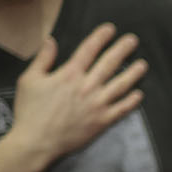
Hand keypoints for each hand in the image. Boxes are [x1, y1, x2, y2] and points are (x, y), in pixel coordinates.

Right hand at [9, 23, 147, 165]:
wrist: (37, 142)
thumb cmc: (30, 111)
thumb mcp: (29, 80)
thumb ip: (43, 59)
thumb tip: (51, 40)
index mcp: (69, 74)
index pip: (89, 49)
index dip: (101, 37)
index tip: (110, 29)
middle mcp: (87, 86)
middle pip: (109, 63)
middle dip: (122, 49)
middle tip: (133, 40)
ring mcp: (97, 104)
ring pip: (121, 85)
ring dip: (133, 73)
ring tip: (142, 64)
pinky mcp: (102, 121)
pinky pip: (122, 109)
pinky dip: (132, 101)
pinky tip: (139, 94)